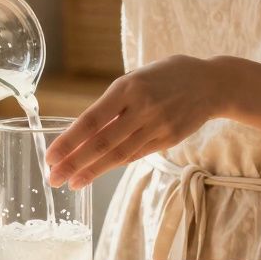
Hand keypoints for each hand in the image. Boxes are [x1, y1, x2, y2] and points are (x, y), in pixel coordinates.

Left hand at [45, 55, 230, 189]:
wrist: (211, 83)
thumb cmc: (164, 77)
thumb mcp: (135, 79)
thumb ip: (113, 103)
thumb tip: (83, 132)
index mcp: (127, 87)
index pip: (92, 120)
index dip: (69, 141)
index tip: (50, 156)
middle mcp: (142, 108)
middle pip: (102, 142)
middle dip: (75, 163)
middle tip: (53, 178)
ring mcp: (157, 126)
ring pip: (119, 154)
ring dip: (92, 170)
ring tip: (72, 182)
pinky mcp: (169, 139)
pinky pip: (136, 155)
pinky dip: (114, 164)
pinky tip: (97, 172)